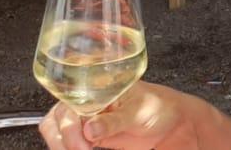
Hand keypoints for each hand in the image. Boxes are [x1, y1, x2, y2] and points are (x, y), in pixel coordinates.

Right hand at [38, 84, 202, 149]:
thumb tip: (90, 129)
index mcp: (97, 87)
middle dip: (62, 138)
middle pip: (56, 118)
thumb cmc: (159, 106)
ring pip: (58, 132)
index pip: (68, 101)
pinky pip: (71, 143)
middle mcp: (87, 102)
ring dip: (62, 145)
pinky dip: (69, 148)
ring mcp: (87, 120)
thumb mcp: (139, 111)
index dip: (68, 122)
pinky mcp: (90, 137)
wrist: (173, 123)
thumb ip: (114, 120)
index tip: (83, 139)